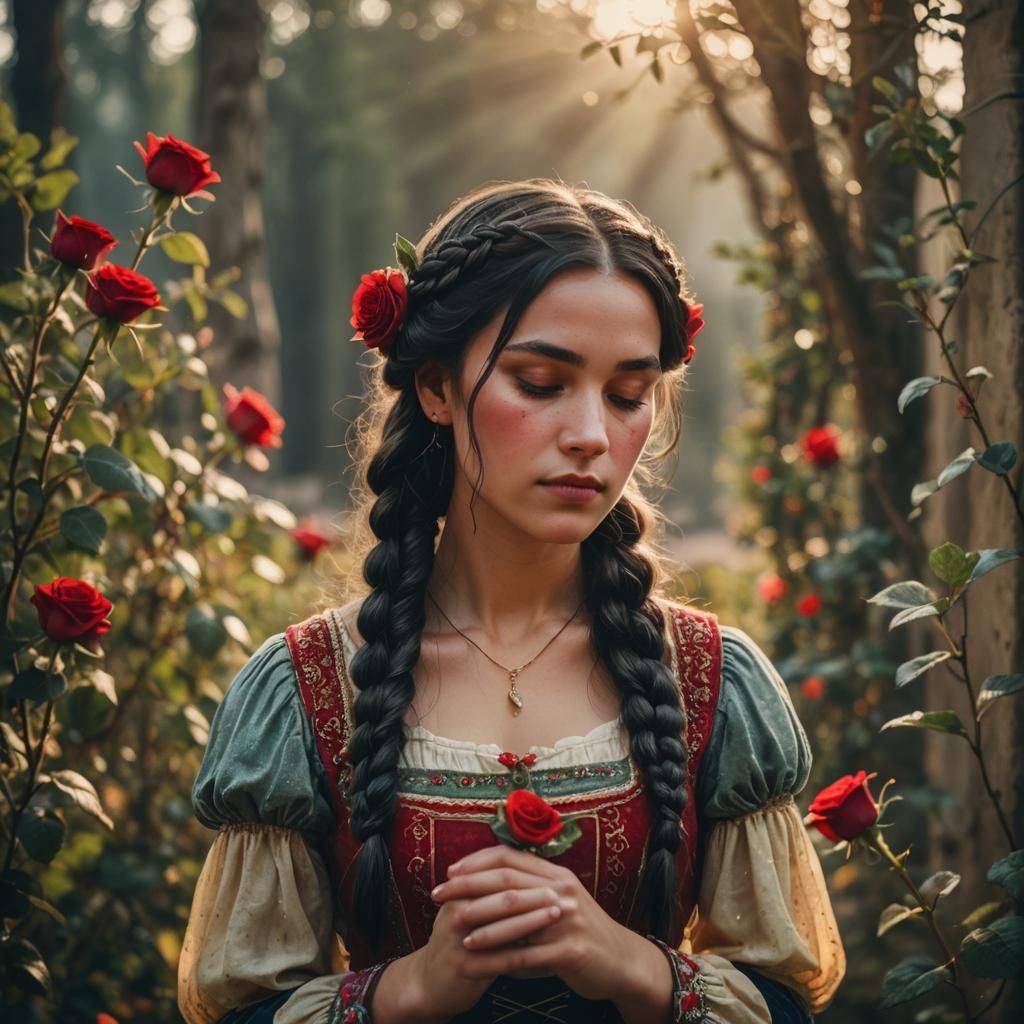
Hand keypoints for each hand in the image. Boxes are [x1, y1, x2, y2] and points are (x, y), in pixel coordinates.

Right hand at [395, 854, 565, 1018]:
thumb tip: (526, 867)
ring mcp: (460, 940)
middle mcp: (457, 912)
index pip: (495, 875)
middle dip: (534, 895)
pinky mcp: (466, 967)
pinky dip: (526, 956)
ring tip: (557, 915)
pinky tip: (546, 954)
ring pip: (503, 927)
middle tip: (560, 893)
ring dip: (533, 921)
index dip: (524, 875)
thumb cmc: (459, 939)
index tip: (551, 875)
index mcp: (460, 893)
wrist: (432, 981)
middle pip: (502, 898)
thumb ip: (489, 891)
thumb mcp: (468, 909)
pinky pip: (502, 960)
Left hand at [432, 844, 653, 1003]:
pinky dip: (499, 956)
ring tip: (452, 927)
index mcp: (556, 873)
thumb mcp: (558, 899)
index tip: (449, 872)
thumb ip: (529, 887)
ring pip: (514, 915)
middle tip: (438, 895)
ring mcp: (568, 919)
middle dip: (467, 886)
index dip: (475, 862)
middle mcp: (562, 890)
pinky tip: (479, 960)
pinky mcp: (571, 951)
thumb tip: (487, 879)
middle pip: (505, 880)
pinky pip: (527, 954)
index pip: (509, 856)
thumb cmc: (580, 929)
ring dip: (479, 921)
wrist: (620, 960)